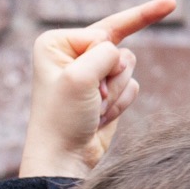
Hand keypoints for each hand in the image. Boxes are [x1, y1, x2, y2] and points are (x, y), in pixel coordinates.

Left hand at [23, 0, 177, 177]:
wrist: (65, 155)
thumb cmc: (63, 116)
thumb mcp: (80, 77)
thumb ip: (107, 52)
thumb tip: (123, 56)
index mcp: (56, 43)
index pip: (103, 33)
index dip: (103, 59)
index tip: (83, 81)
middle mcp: (73, 52)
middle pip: (119, 50)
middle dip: (112, 77)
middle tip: (91, 98)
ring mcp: (91, 71)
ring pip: (129, 68)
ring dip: (115, 92)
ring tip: (93, 109)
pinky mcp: (106, 88)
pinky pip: (132, 85)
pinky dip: (121, 103)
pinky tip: (100, 116)